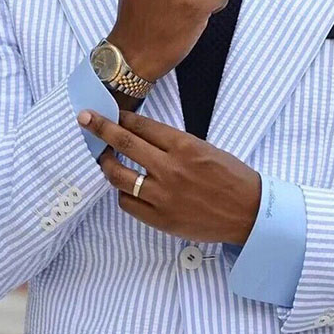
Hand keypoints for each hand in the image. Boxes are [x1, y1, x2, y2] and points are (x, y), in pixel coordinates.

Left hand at [78, 109, 260, 245]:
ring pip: (119, 176)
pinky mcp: (161, 219)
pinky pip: (128, 203)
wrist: (249, 213)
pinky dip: (123, 193)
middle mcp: (170, 168)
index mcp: (184, 146)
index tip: (111, 114)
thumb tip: (146, 139)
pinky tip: (126, 188)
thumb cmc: (233, 179)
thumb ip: (176, 146)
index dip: (122, 118)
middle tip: (85, 118)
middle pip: (124, 143)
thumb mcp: (208, 150)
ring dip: (106, 164)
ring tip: (104, 159)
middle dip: (100, 128)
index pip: (142, 126)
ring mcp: (163, 195)